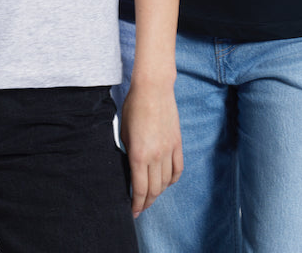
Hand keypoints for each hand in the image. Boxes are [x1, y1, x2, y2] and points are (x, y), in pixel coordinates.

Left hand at [120, 77, 182, 216]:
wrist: (153, 89)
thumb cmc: (133, 107)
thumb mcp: (124, 132)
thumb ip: (128, 153)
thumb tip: (131, 168)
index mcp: (138, 154)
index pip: (140, 189)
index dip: (137, 204)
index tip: (132, 211)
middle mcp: (155, 156)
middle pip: (154, 189)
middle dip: (147, 202)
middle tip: (140, 208)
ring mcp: (169, 150)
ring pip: (166, 182)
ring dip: (159, 193)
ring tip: (151, 197)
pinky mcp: (178, 144)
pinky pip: (177, 169)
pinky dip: (172, 179)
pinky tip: (166, 182)